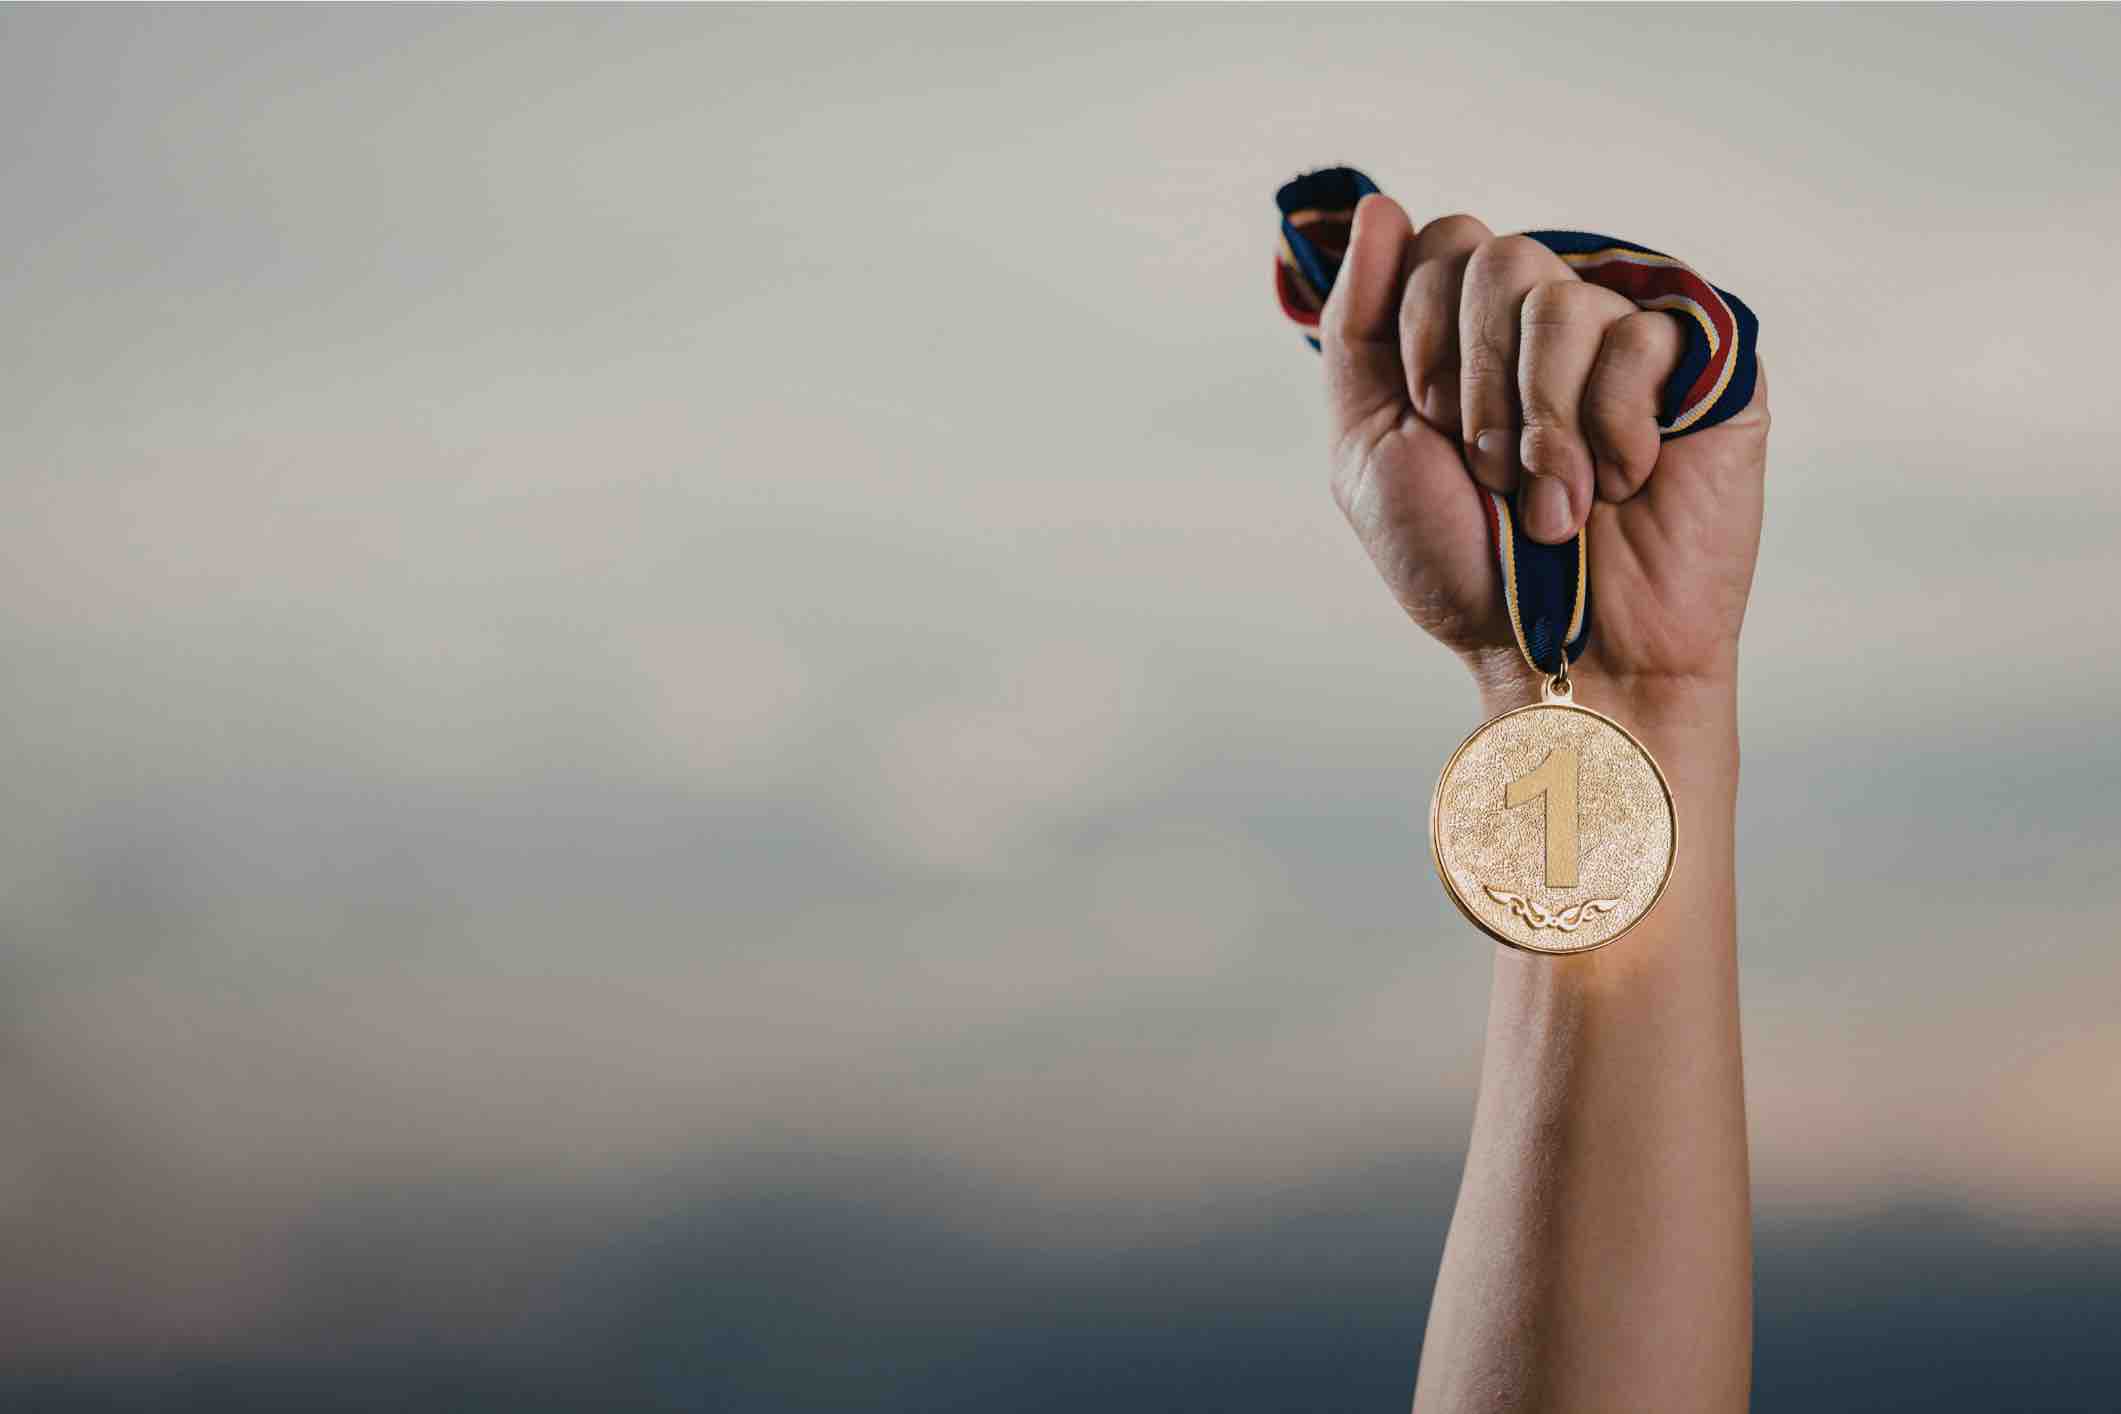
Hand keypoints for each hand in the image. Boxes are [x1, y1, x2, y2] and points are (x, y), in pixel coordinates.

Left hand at [1319, 195, 1768, 711]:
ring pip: (1562, 298)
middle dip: (1476, 384)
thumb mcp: (1368, 449)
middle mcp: (1547, 323)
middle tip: (1492, 472)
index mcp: (1470, 331)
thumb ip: (1359, 326)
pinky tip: (1623, 483)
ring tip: (1556, 499)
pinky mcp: (1704, 368)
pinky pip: (1641, 336)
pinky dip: (1611, 428)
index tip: (1431, 420)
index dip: (1425, 335)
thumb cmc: (1464, 567)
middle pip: (1497, 259)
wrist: (1558, 653)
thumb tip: (1382, 205)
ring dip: (1540, 420)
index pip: (1441, 243)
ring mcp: (1627, 339)